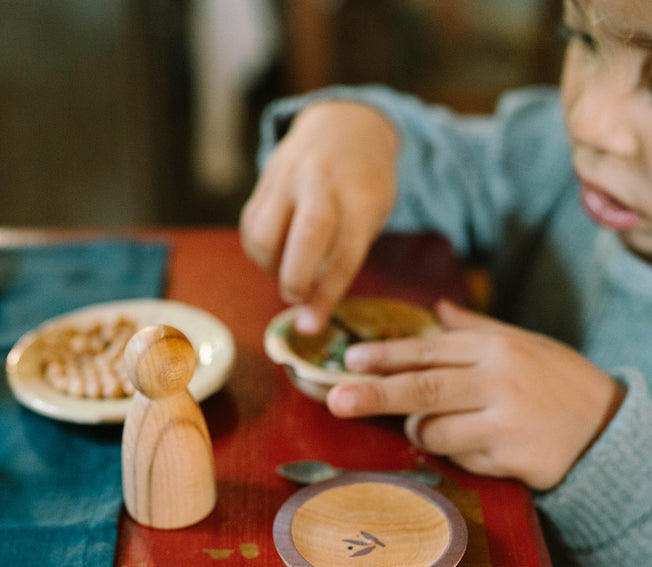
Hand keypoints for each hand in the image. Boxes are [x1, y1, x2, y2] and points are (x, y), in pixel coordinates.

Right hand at [239, 101, 399, 334]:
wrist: (346, 125)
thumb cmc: (364, 186)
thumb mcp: (373, 215)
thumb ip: (346, 253)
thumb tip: (312, 306)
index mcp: (361, 199)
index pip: (344, 255)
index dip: (325, 296)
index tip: (310, 327)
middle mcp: (324, 184)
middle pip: (304, 238)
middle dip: (295, 279)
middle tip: (295, 296)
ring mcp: (290, 177)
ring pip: (264, 233)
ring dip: (270, 265)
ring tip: (286, 271)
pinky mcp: (265, 178)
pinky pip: (250, 223)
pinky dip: (257, 249)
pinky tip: (275, 253)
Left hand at [326, 300, 624, 490]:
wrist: (611, 430)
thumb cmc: (561, 383)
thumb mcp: (526, 345)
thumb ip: (478, 330)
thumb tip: (438, 308)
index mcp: (497, 348)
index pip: (429, 349)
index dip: (386, 356)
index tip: (350, 361)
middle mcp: (498, 380)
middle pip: (422, 388)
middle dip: (374, 395)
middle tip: (336, 400)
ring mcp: (504, 420)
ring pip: (434, 431)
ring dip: (425, 432)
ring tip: (448, 426)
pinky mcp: (510, 457)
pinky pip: (460, 459)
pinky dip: (459, 455)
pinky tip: (486, 446)